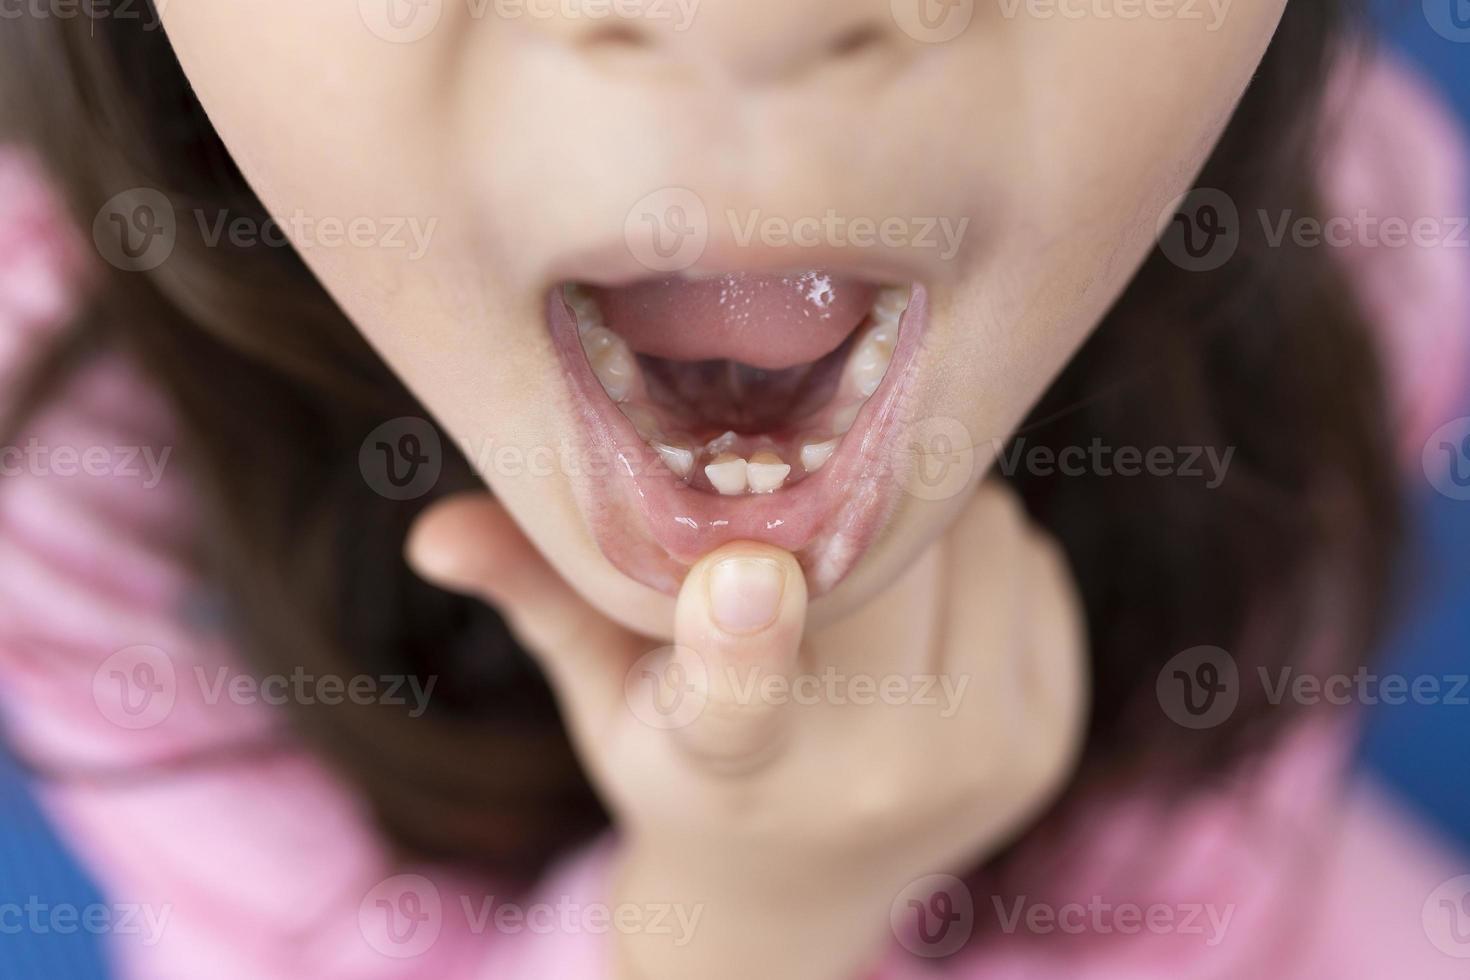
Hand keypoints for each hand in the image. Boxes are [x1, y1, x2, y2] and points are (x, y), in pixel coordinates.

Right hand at [408, 479, 1086, 979]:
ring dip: (918, 515)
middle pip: (881, 551)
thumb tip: (430, 528)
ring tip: (860, 557)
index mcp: (733, 772)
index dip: (742, 641)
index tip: (746, 574)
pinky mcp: (1047, 741)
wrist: (801, 892)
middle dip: (845, 494)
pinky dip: (979, 548)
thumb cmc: (681, 767)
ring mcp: (980, 764)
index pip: (736, 709)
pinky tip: (925, 599)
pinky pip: (1029, 560)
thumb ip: (537, 595)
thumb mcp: (600, 692)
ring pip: (974, 533)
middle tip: (806, 493)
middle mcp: (872, 780)